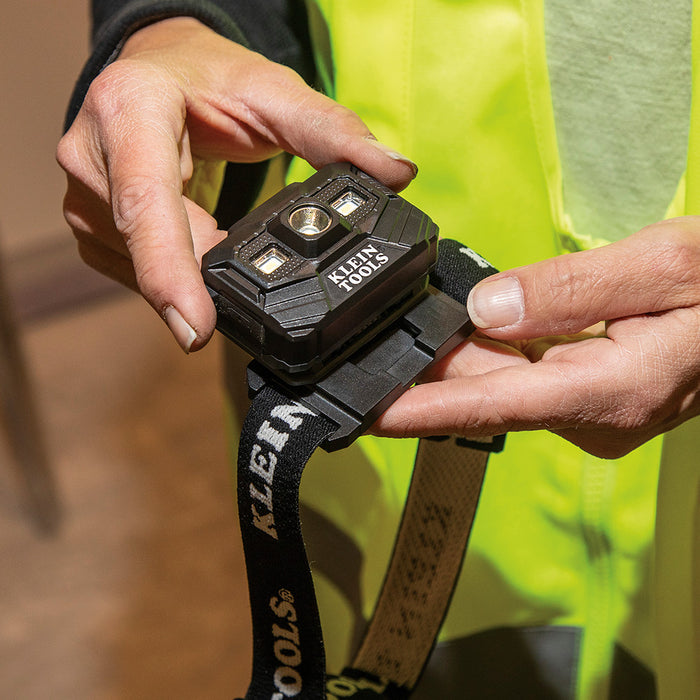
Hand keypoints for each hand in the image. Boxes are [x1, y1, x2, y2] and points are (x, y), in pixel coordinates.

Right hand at [56, 18, 416, 351]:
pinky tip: (201, 253)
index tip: (196, 330)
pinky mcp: (92, 224)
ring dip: (190, 275)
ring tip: (225, 246)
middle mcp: (91, 157)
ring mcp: (84, 196)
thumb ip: (333, 133)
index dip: (169, 273)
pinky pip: (134, 271)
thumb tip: (395, 172)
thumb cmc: (210, 78)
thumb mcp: (274, 92)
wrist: (161, 71)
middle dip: (200, 279)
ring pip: (140, 268)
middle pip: (148, 248)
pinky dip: (176, 273)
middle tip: (252, 294)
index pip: (146, 204)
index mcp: (129, 111)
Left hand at [372, 218, 699, 457]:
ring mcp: (587, 408)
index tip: (365, 417)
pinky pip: (522, 375)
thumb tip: (486, 308)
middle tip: (373, 333)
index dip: (420, 412)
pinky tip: (460, 323)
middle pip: (485, 390)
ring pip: (499, 382)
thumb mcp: (663, 266)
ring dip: (455, 354)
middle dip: (426, 366)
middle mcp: (591, 413)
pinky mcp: (585, 394)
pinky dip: (488, 351)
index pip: (493, 406)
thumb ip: (572, 290)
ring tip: (405, 321)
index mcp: (609, 389)